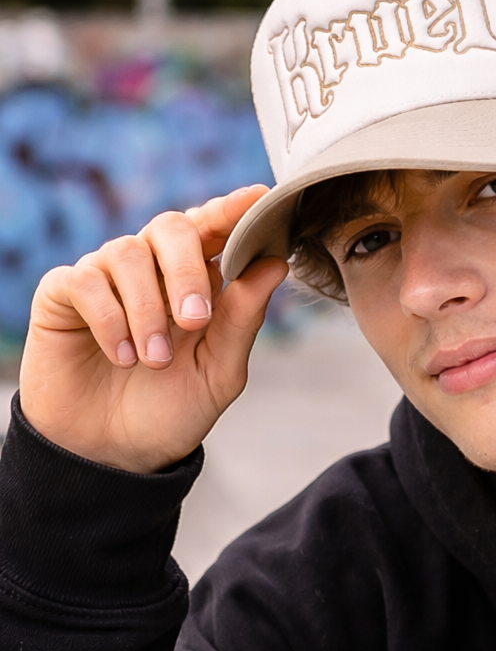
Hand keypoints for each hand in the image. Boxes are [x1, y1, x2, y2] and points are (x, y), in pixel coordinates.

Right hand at [19, 186, 288, 472]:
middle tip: (194, 321)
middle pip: (172, 227)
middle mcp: (154, 268)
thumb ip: (243, 319)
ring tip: (155, 360)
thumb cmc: (172, 409)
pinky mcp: (64, 293)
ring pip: (128, 254)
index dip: (235, 209)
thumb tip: (275, 264)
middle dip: (187, 270)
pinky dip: (110, 320)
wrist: (114, 453)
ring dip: (147, 311)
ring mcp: (108, 276)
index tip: (258, 198)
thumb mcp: (219, 372)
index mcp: (199, 280)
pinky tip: (123, 356)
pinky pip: (86, 281)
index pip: (217, 229)